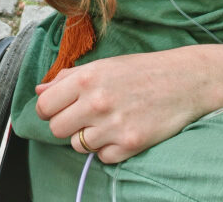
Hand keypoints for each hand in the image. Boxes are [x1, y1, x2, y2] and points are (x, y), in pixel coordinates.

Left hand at [34, 47, 212, 163]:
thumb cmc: (140, 70)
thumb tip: (39, 90)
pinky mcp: (130, 144)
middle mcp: (96, 102)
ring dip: (87, 137)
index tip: (56, 108)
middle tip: (81, 117)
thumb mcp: (102, 65)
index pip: (44, 105)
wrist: (183, 81)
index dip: (47, 109)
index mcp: (86, 78)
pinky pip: (102, 157)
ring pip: (78, 145)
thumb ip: (67, 78)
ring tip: (105, 122)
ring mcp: (113, 125)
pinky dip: (108, 148)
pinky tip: (120, 131)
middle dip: (65, 125)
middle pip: (57, 129)